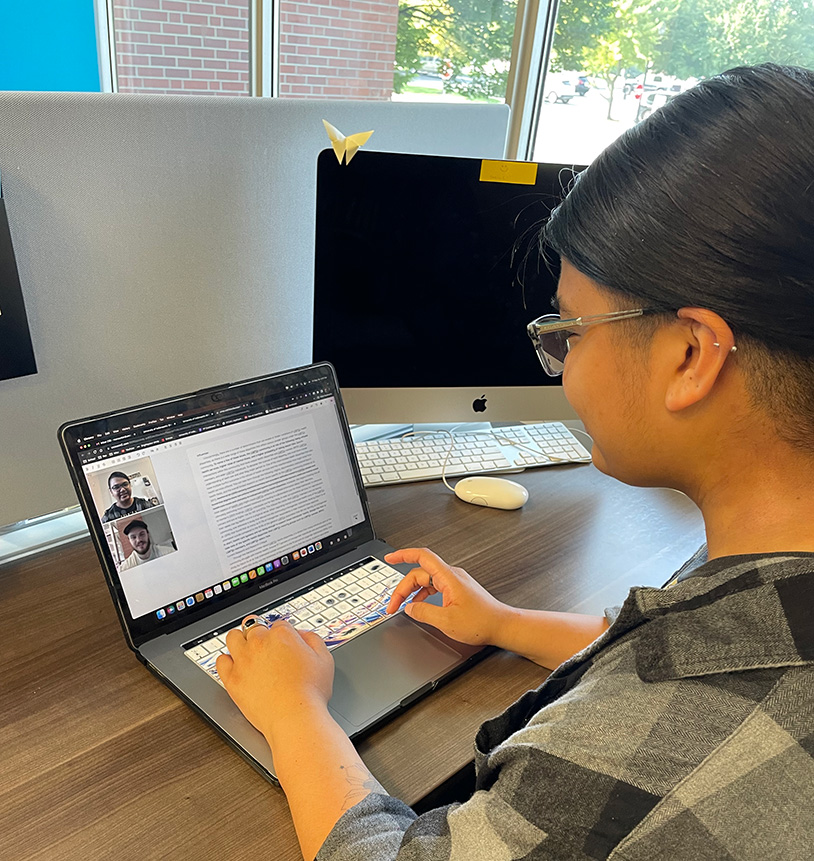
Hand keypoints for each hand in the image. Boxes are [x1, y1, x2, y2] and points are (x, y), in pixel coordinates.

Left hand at [216, 618, 333, 743]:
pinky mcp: (232, 679)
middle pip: (254, 628)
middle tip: (265, 647)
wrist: (294, 717)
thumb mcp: (325, 659)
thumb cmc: (310, 692)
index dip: (282, 635)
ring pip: (233, 637)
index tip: (283, 644)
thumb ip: (313, 639)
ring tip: (246, 650)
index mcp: (282, 635)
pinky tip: (234, 664)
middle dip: (260, 635)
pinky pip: (220, 660)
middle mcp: (259, 643)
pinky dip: (226, 660)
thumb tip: (302, 634)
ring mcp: (243, 660)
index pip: (278, 625)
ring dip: (240, 640)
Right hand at [384, 547, 508, 645]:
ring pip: (426, 581)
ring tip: (402, 606)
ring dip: (412, 592)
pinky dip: (423, 595)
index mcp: (448, 577)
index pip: (422, 556)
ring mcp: (455, 582)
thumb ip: (424, 612)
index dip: (403, 554)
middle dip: (403, 587)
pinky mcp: (457, 590)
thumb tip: (409, 607)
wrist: (502, 625)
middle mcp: (452, 576)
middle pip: (420, 573)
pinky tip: (418, 606)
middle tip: (393, 605)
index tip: (390, 557)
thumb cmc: (482, 622)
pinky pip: (434, 587)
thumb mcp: (447, 621)